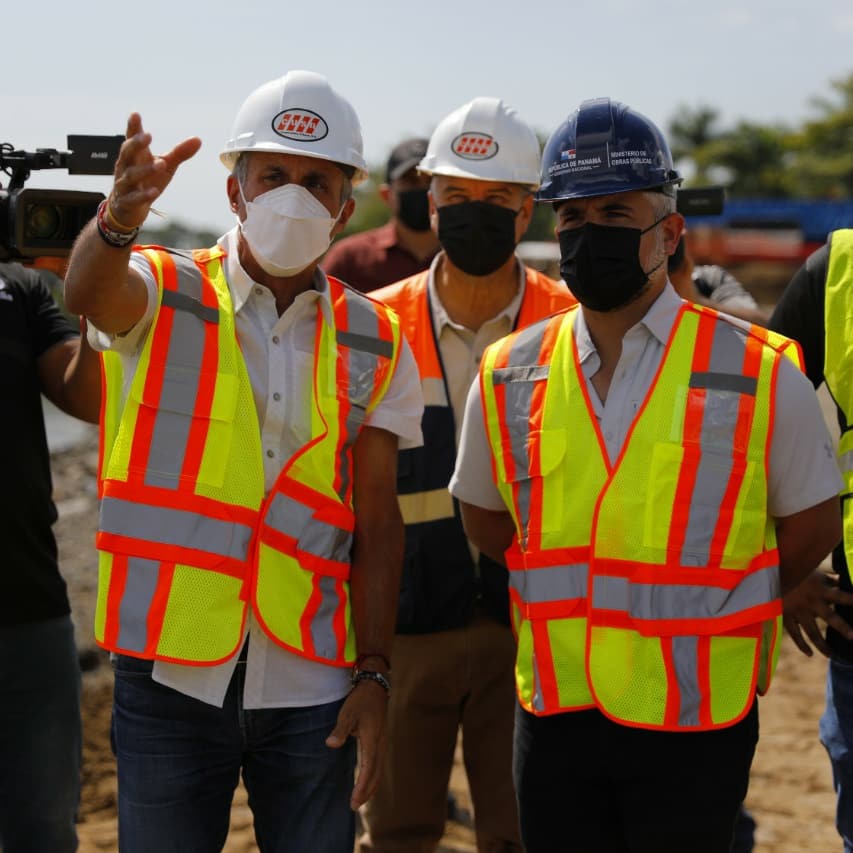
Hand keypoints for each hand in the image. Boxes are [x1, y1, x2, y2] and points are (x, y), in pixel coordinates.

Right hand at [109, 113, 201, 229]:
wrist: (127, 209)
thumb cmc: (147, 181)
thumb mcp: (166, 165)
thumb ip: (179, 153)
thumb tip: (198, 139)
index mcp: (134, 155)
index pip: (131, 138)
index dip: (133, 127)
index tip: (135, 114)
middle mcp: (126, 167)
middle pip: (127, 153)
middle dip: (136, 144)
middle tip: (148, 136)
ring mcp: (124, 185)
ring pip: (131, 176)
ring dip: (145, 170)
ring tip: (161, 164)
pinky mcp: (127, 202)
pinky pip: (134, 198)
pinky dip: (144, 195)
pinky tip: (154, 192)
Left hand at [325, 680, 387, 809]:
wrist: (375, 687)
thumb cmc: (360, 701)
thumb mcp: (348, 713)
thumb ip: (340, 730)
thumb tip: (330, 745)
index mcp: (373, 740)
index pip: (368, 769)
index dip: (362, 786)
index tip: (354, 800)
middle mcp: (380, 744)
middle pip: (376, 774)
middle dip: (366, 792)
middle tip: (354, 806)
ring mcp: (382, 743)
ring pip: (379, 770)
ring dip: (370, 786)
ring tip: (360, 799)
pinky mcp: (381, 741)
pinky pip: (378, 764)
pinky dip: (373, 776)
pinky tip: (366, 780)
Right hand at [783, 568, 852, 656]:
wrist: (767, 574)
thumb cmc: (793, 571)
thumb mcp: (812, 573)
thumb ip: (828, 579)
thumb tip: (842, 579)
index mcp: (819, 590)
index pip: (841, 596)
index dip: (852, 600)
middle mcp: (810, 602)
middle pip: (830, 617)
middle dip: (842, 627)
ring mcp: (797, 611)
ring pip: (812, 631)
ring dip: (822, 645)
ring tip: (831, 656)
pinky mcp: (785, 615)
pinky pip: (795, 633)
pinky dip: (802, 644)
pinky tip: (810, 654)